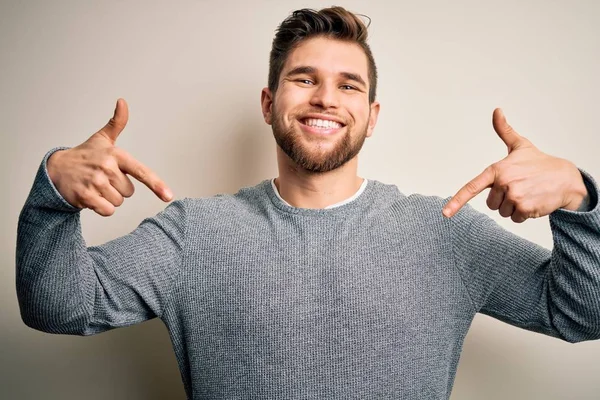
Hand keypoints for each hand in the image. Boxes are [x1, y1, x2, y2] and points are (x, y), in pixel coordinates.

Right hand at [47, 98, 172, 216]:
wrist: (56, 169)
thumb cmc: (85, 155)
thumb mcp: (102, 138)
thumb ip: (117, 122)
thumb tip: (122, 101)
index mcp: (115, 155)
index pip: (141, 171)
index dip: (156, 184)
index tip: (168, 196)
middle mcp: (107, 168)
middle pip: (128, 192)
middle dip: (117, 188)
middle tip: (102, 178)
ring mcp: (96, 183)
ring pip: (118, 202)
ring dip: (108, 198)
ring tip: (95, 185)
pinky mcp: (86, 197)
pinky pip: (107, 210)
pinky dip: (101, 207)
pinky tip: (91, 196)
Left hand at [442, 108, 587, 222]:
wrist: (566, 178)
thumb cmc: (539, 162)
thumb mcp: (520, 145)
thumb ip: (504, 131)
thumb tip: (497, 110)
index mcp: (497, 169)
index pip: (472, 187)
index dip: (457, 201)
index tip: (446, 213)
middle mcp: (503, 182)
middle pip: (491, 204)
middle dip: (503, 199)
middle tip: (519, 187)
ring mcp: (514, 196)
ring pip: (503, 212)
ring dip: (514, 207)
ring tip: (527, 193)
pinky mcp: (525, 208)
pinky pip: (515, 218)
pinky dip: (524, 214)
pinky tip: (534, 201)